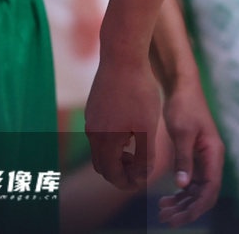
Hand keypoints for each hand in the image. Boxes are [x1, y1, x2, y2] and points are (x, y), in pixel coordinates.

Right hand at [84, 55, 161, 194]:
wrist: (123, 56)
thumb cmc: (139, 91)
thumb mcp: (148, 127)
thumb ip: (145, 155)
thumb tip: (142, 177)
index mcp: (106, 142)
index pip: (112, 174)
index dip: (127, 183)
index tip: (141, 183)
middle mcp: (93, 133)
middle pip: (103, 165)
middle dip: (120, 172)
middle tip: (139, 171)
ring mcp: (91, 119)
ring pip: (100, 149)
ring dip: (116, 157)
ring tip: (136, 152)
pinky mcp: (93, 107)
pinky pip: (99, 133)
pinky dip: (112, 141)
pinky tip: (129, 132)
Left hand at [156, 78, 223, 227]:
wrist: (181, 87)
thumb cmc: (184, 106)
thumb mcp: (182, 133)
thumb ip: (183, 159)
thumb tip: (183, 186)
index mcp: (214, 154)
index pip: (210, 190)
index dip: (195, 208)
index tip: (177, 219)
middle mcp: (212, 159)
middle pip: (204, 195)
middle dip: (187, 210)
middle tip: (165, 219)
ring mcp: (204, 159)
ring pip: (197, 191)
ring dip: (182, 204)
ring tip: (162, 211)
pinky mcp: (194, 156)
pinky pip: (190, 182)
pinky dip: (180, 193)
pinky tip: (165, 199)